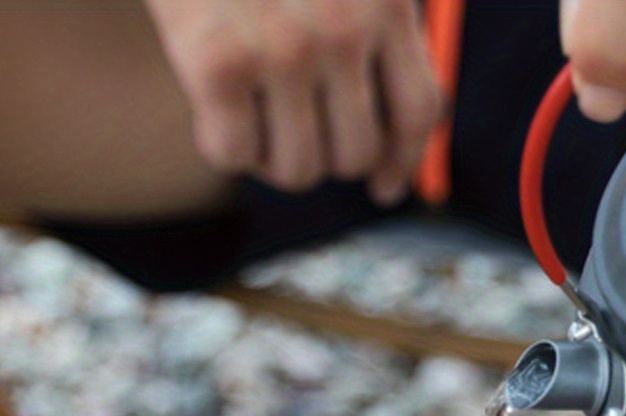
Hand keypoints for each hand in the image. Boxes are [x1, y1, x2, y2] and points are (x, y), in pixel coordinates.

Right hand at [145, 0, 442, 202]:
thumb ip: (372, 33)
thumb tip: (384, 167)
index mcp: (385, 0)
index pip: (418, 112)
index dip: (402, 160)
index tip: (383, 188)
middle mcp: (342, 28)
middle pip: (354, 155)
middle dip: (321, 154)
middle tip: (286, 123)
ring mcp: (283, 48)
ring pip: (298, 170)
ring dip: (270, 156)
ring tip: (248, 111)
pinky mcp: (219, 62)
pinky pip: (233, 155)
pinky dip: (218, 141)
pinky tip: (207, 106)